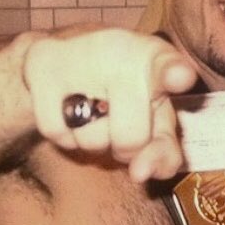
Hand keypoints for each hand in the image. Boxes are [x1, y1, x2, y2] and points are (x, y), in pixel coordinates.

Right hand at [21, 26, 196, 180]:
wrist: (69, 56)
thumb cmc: (128, 97)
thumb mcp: (155, 120)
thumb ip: (163, 151)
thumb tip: (141, 173)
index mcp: (156, 59)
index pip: (168, 67)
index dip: (174, 75)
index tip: (181, 76)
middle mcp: (120, 51)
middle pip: (130, 139)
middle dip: (126, 148)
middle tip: (121, 126)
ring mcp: (79, 56)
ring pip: (91, 141)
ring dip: (94, 142)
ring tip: (95, 113)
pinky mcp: (44, 66)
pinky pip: (57, 132)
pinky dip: (64, 135)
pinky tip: (71, 112)